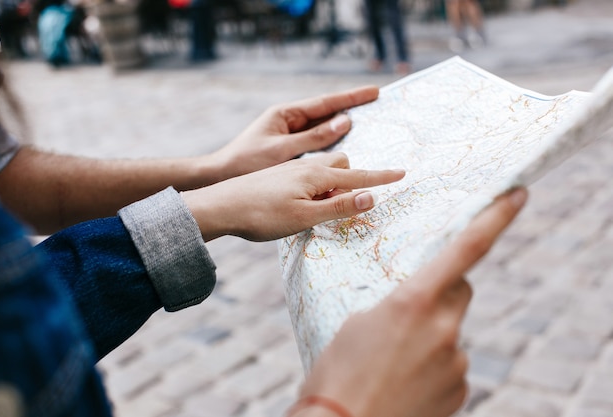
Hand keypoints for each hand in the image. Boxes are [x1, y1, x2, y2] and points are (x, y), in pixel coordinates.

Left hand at [181, 152, 404, 241]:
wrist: (221, 206)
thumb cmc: (262, 215)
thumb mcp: (305, 216)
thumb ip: (339, 206)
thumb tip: (372, 197)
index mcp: (316, 175)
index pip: (358, 177)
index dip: (381, 178)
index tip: (403, 173)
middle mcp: (306, 167)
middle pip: (341, 167)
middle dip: (352, 180)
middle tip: (342, 206)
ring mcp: (291, 170)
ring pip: (323, 171)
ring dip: (331, 185)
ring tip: (320, 209)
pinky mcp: (279, 176)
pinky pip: (308, 177)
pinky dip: (315, 188)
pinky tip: (302, 204)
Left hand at [209, 86, 379, 180]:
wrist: (219, 182)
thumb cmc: (246, 166)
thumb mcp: (282, 152)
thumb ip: (314, 139)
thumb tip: (345, 122)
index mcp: (286, 115)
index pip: (326, 105)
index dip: (353, 99)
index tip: (374, 92)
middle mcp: (287, 121)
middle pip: (326, 111)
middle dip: (351, 105)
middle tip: (376, 100)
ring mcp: (286, 136)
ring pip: (321, 127)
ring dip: (342, 124)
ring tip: (366, 120)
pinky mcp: (285, 151)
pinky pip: (313, 142)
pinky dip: (329, 141)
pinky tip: (339, 147)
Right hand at [296, 188, 527, 416]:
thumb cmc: (337, 372)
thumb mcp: (356, 322)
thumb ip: (397, 305)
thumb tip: (420, 311)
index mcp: (414, 301)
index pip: (465, 249)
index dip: (495, 218)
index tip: (519, 194)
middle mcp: (444, 328)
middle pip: (459, 291)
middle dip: (442, 291)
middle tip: (408, 309)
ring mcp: (456, 361)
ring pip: (452, 330)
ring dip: (432, 334)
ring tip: (394, 359)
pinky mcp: (460, 389)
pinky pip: (452, 363)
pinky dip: (434, 365)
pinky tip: (406, 379)